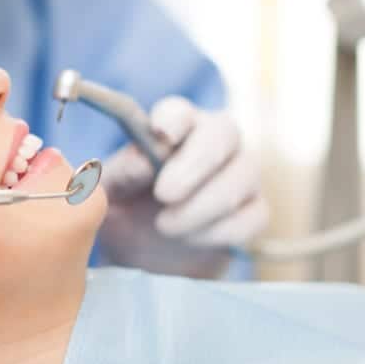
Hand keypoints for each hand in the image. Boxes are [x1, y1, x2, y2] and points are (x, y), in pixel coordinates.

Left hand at [99, 97, 267, 276]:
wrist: (146, 251)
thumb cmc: (126, 206)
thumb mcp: (110, 192)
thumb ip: (122, 173)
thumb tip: (144, 162)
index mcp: (173, 126)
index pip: (179, 111)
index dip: (175, 119)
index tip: (162, 134)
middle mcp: (213, 140)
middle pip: (223, 133)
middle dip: (194, 164)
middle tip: (164, 194)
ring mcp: (241, 173)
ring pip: (243, 176)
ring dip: (202, 206)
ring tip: (165, 226)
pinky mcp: (254, 210)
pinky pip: (252, 216)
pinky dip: (219, 232)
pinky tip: (190, 239)